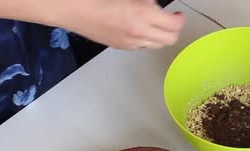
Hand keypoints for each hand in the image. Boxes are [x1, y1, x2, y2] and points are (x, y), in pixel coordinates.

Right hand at [55, 0, 184, 49]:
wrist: (69, 7)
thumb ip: (146, 1)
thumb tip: (155, 4)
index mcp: (141, 15)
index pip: (174, 25)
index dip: (180, 19)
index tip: (178, 14)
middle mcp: (138, 32)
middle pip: (170, 40)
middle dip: (174, 30)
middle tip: (172, 20)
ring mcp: (129, 42)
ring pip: (157, 45)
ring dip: (162, 36)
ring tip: (157, 24)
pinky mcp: (120, 46)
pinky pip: (143, 47)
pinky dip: (147, 39)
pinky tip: (140, 28)